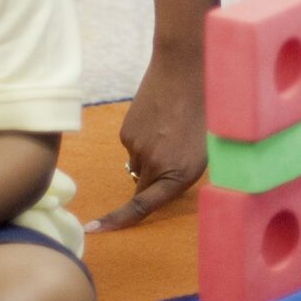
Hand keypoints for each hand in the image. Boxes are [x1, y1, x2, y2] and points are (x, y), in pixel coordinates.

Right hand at [90, 46, 207, 232]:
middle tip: (173, 152)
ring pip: (138, 165)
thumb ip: (182, 174)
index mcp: (180, 175)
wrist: (184, 70)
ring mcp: (137, 148)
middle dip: (152, 181)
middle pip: (142, 188)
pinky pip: (133, 146)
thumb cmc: (205, 110)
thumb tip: (157, 186)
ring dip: (150, 156)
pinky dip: (144, 138)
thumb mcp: (206, 150)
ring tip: (171, 128)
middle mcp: (155, 166)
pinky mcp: (126, 132)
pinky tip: (160, 118)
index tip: (93, 230)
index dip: (116, 221)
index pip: (142, 207)